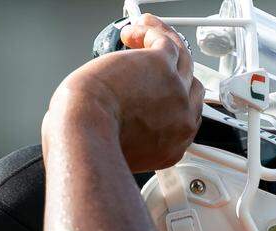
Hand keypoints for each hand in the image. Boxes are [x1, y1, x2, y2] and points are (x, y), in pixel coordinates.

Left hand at [44, 14, 203, 171]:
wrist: (86, 135)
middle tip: (156, 56)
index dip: (175, 97)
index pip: (186, 116)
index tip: (160, 85)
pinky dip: (150, 31)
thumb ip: (135, 140)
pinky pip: (165, 41)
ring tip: (143, 30)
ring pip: (180, 57)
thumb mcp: (123, 154)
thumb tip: (124, 120)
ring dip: (164, 40)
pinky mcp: (162, 66)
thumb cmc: (92, 145)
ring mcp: (175, 92)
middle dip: (174, 68)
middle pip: (189, 85)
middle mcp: (180, 120)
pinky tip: (132, 32)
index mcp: (172, 147)